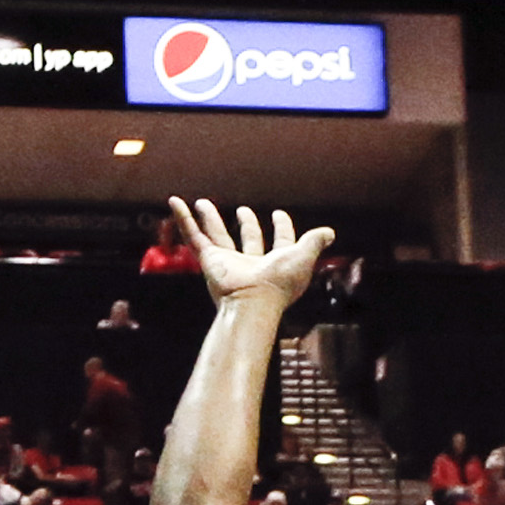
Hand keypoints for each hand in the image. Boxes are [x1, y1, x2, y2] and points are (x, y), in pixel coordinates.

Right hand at [167, 198, 333, 319]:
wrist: (253, 302)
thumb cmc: (279, 283)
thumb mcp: (303, 257)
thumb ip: (314, 242)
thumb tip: (329, 232)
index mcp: (277, 263)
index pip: (281, 242)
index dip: (282, 228)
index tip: (279, 214)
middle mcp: (252, 263)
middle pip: (248, 239)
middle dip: (247, 224)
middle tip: (245, 210)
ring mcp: (228, 262)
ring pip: (217, 234)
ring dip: (209, 218)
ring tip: (202, 202)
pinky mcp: (209, 260)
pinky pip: (193, 236)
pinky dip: (183, 219)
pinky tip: (175, 202)